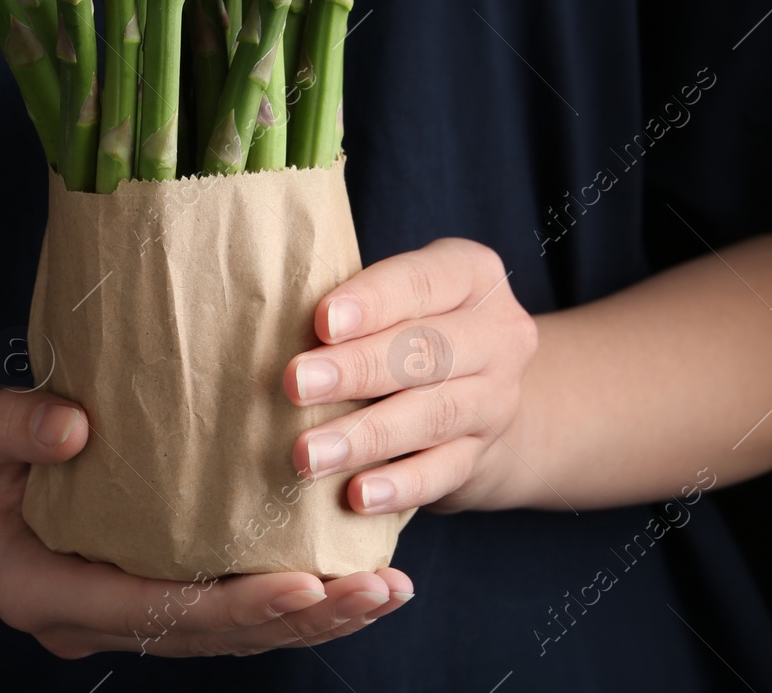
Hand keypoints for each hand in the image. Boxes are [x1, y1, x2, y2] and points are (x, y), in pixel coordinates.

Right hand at [0, 384, 413, 658]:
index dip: (236, 606)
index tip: (306, 585)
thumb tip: (78, 426)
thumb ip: (19, 426)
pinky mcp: (138, 592)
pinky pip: (218, 609)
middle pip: (210, 635)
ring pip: (224, 633)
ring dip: (305, 618)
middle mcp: (87, 619)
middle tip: (378, 592)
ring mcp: (114, 613)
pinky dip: (279, 600)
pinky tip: (339, 577)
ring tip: (384, 592)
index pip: (158, 611)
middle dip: (299, 618)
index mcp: (45, 593)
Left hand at [283, 238, 538, 514]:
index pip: (423, 281)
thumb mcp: (399, 298)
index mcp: (471, 275)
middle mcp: (497, 334)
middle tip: (296, 385)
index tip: (323, 321)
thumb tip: (274, 331)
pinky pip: (443, 472)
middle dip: (357, 368)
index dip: (373, 301)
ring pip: (433, 415)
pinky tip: (359, 495)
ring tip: (310, 454)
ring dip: (366, 436)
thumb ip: (356, 308)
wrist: (481, 394)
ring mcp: (496, 399)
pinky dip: (399, 485)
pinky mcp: (482, 454)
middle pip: (428, 350)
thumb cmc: (410, 328)